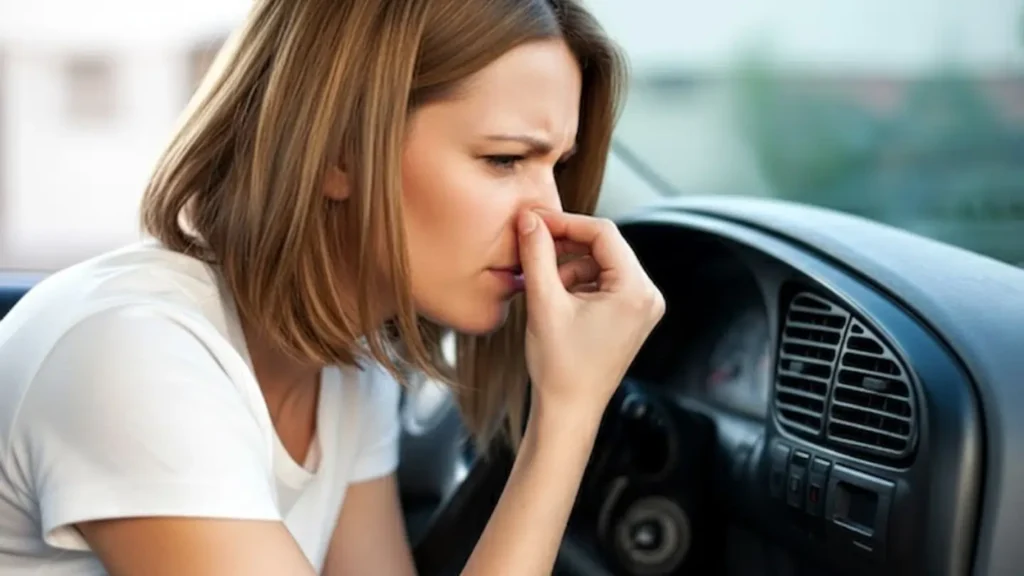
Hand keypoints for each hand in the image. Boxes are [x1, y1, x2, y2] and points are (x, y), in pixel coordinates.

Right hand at [516, 209, 665, 416]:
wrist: (569, 411)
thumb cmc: (560, 367)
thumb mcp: (544, 303)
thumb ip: (537, 254)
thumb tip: (529, 218)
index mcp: (636, 291)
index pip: (603, 233)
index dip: (566, 222)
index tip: (534, 221)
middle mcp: (648, 296)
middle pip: (605, 246)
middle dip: (566, 245)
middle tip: (532, 246)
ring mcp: (642, 307)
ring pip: (601, 263)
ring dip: (569, 266)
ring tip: (543, 287)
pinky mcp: (631, 317)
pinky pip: (604, 282)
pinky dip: (578, 283)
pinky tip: (556, 301)